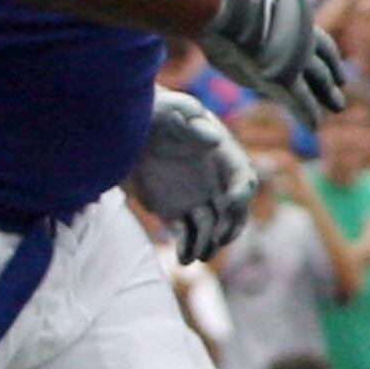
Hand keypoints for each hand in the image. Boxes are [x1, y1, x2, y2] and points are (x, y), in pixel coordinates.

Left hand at [131, 87, 253, 263]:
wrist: (125, 126)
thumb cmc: (157, 110)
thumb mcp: (177, 109)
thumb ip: (194, 125)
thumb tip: (215, 140)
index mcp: (222, 157)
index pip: (244, 179)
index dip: (242, 194)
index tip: (230, 202)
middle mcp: (213, 181)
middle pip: (234, 211)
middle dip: (230, 227)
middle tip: (219, 238)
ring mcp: (194, 198)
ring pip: (211, 228)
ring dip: (209, 244)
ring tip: (200, 256)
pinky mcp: (171, 211)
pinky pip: (185, 234)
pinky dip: (187, 248)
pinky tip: (183, 259)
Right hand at [200, 0, 347, 118]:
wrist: (219, 1)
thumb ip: (256, 0)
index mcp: (295, 11)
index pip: (313, 35)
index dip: (323, 50)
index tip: (329, 59)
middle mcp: (301, 33)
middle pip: (322, 58)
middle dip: (330, 74)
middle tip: (340, 87)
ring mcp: (296, 54)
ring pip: (319, 80)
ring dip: (328, 95)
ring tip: (337, 107)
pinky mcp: (284, 77)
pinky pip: (302, 100)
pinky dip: (309, 113)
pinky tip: (314, 125)